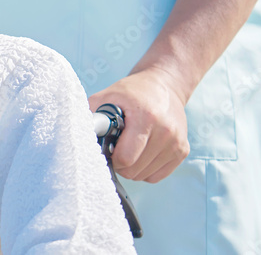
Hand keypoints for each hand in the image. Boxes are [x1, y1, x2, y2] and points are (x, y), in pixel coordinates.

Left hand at [88, 68, 189, 182]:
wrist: (164, 85)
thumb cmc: (132, 92)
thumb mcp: (109, 96)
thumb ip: (92, 115)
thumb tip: (77, 134)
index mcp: (146, 118)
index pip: (126, 158)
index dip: (112, 158)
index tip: (108, 148)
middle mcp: (166, 132)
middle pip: (134, 170)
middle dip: (120, 164)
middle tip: (116, 148)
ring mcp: (177, 143)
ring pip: (145, 176)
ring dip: (133, 168)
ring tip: (128, 148)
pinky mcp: (183, 151)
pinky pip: (157, 176)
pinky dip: (145, 170)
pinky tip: (141, 153)